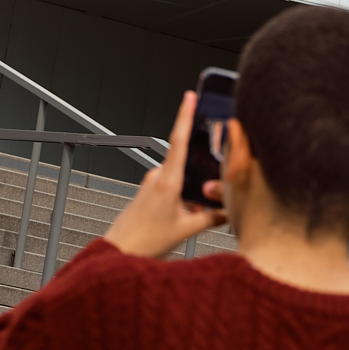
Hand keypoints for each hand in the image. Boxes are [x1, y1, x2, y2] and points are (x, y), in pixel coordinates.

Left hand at [103, 92, 228, 260]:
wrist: (119, 251)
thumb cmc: (145, 241)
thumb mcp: (185, 230)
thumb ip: (210, 218)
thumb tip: (228, 211)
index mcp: (167, 182)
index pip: (178, 140)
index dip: (184, 116)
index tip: (189, 98)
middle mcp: (157, 177)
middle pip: (184, 159)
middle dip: (200, 165)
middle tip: (215, 177)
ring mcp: (151, 183)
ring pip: (179, 175)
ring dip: (192, 186)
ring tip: (198, 209)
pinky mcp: (148, 192)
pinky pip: (171, 185)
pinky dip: (183, 194)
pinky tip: (188, 212)